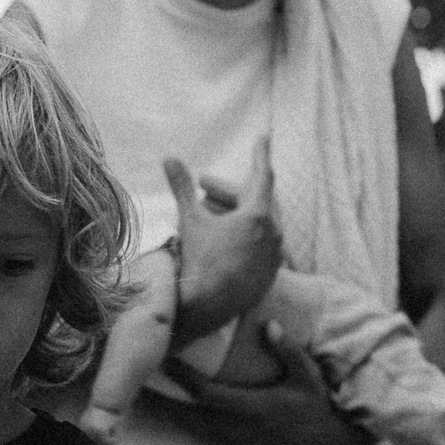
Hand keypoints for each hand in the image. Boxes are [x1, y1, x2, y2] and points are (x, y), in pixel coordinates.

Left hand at [153, 324, 366, 444]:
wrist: (330, 444)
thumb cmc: (319, 406)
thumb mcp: (308, 376)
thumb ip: (288, 351)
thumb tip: (269, 324)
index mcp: (255, 408)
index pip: (208, 394)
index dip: (183, 380)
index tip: (164, 362)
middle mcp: (241, 428)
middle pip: (190, 417)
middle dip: (164, 402)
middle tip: (138, 385)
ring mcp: (238, 441)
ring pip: (194, 431)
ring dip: (170, 416)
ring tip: (146, 399)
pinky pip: (204, 437)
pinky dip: (185, 425)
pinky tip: (171, 415)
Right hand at [166, 153, 281, 341]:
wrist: (206, 307)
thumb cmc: (198, 260)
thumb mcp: (190, 220)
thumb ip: (182, 188)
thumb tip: (169, 158)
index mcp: (258, 215)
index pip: (262, 174)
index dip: (260, 154)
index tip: (264, 137)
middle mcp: (274, 233)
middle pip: (259, 199)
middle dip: (232, 190)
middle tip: (204, 187)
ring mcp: (275, 254)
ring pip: (264, 222)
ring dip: (240, 212)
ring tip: (212, 212)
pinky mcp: (272, 272)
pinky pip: (265, 243)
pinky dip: (249, 233)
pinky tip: (227, 237)